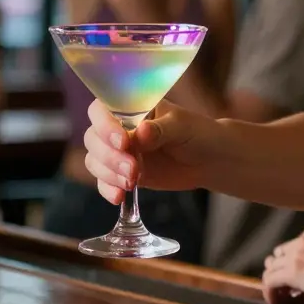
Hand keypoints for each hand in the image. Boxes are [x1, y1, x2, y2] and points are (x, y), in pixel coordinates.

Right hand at [83, 98, 218, 202]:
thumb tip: (141, 131)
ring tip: (132, 182)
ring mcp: (118, 151)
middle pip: (94, 138)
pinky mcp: (122, 173)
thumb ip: (161, 129)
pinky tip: (119, 197)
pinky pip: (104, 181)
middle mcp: (119, 127)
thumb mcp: (182, 126)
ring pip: (95, 160)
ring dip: (108, 173)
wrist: (210, 160)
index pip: (101, 110)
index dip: (105, 125)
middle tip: (133, 169)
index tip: (124, 142)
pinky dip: (107, 189)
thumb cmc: (197, 133)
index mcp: (130, 107)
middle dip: (110, 156)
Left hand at [261, 228, 303, 303]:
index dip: (288, 266)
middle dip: (279, 273)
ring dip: (273, 284)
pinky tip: (277, 303)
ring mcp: (295, 255)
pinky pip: (269, 281)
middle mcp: (300, 241)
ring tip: (281, 299)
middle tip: (286, 292)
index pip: (290, 248)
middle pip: (276, 258)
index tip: (295, 282)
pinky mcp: (292, 272)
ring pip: (270, 270)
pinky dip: (269, 293)